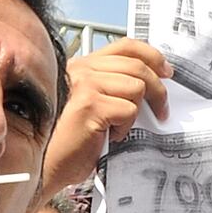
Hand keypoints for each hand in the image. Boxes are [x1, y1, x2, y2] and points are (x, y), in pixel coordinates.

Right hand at [44, 37, 171, 195]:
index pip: (124, 46)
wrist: (45, 166)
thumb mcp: (90, 105)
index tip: (166, 71)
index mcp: (82, 66)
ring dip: (137, 112)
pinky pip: (128, 110)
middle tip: (162, 110)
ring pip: (136, 87)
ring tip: (122, 128)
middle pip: (136, 65)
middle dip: (158, 89)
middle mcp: (81, 70)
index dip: (151, 55)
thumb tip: (153, 82)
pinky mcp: (89, 105)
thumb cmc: (67, 142)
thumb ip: (112, 87)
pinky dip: (126, 127)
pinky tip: (111, 137)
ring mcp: (84, 85)